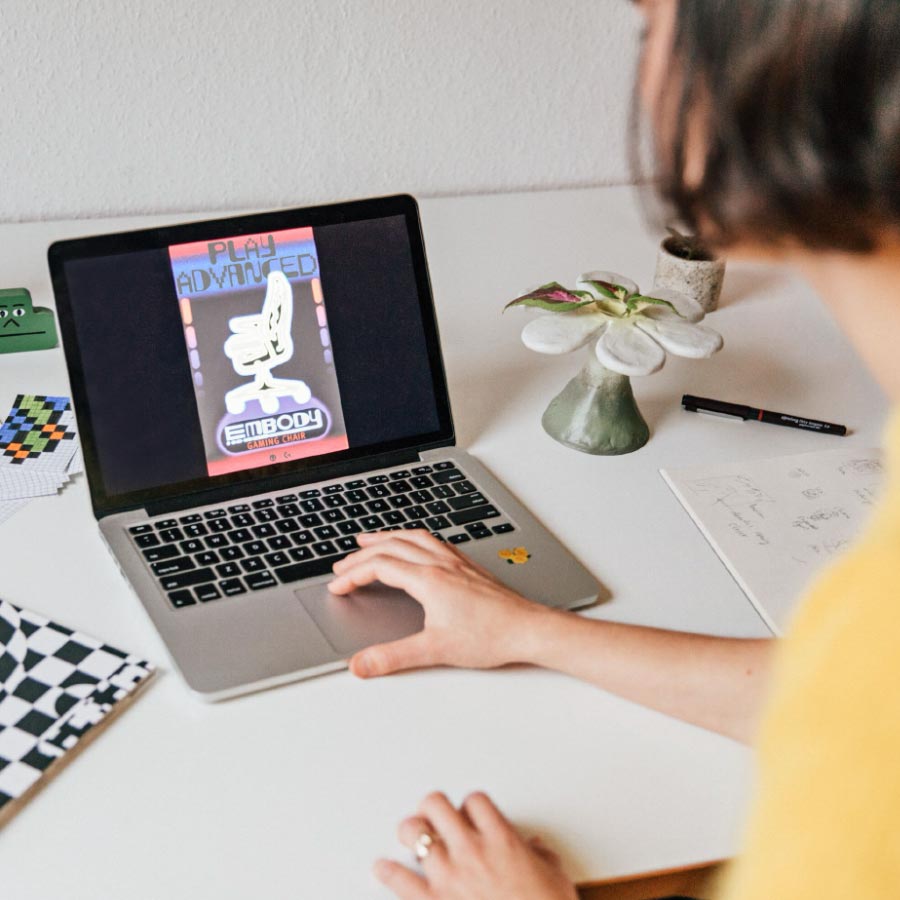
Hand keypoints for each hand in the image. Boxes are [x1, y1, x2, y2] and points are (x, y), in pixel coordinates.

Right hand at [328, 530, 549, 677]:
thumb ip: (393, 657)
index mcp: (428, 579)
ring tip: (370, 540)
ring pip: (414, 538)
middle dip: (363, 554)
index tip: (337, 586)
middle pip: (392, 547)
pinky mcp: (468, 567)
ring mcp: (456, 562)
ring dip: (387, 537)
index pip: (380, 566)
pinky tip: (415, 546)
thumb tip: (361, 664)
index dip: (353, 575)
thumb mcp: (434, 651)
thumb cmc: (489, 636)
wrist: (527, 629)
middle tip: (343, 565)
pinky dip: (413, 539)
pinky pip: (433, 542)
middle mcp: (441, 564)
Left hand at [375, 791, 577, 899]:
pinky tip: (382, 867)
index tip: (469, 811)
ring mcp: (449, 876)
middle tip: (433, 813)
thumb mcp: (556, 876)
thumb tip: (535, 850)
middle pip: (437, 805)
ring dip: (411, 832)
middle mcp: (471, 851)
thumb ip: (540, 855)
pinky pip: (400, 881)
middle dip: (434, 807)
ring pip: (414, 834)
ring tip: (411, 834)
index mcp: (501, 839)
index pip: (475, 801)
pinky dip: (388, 872)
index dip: (471, 805)